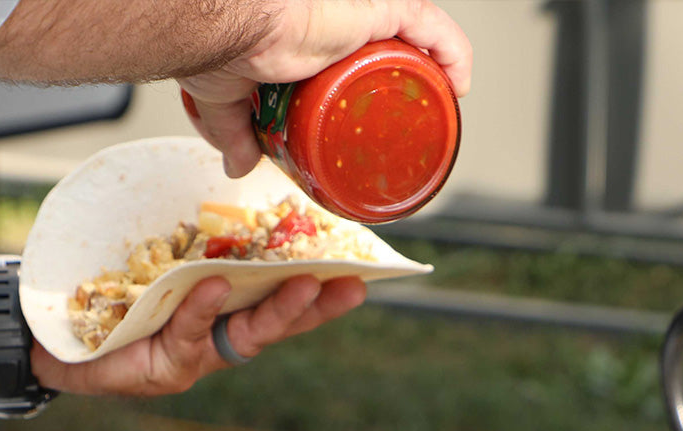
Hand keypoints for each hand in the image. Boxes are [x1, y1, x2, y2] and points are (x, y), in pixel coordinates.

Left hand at [33, 273, 365, 397]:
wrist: (44, 336)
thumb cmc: (102, 298)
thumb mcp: (155, 266)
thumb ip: (191, 248)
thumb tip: (230, 195)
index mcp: (222, 319)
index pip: (280, 306)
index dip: (320, 296)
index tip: (359, 276)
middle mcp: (214, 344)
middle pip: (275, 327)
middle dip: (313, 306)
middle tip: (346, 284)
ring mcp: (191, 360)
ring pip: (242, 337)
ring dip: (275, 311)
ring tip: (299, 284)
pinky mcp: (160, 370)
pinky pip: (186, 332)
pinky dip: (203, 308)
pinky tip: (215, 285)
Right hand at [179, 0, 471, 178]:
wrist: (225, 30)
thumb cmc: (221, 45)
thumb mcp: (228, 96)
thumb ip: (235, 130)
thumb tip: (237, 164)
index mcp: (309, 31)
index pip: (353, 46)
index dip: (370, 69)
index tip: (379, 104)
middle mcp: (338, 14)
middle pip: (386, 43)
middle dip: (406, 73)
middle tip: (412, 110)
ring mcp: (360, 10)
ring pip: (414, 33)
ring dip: (435, 64)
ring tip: (444, 98)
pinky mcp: (376, 8)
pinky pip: (430, 25)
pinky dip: (451, 51)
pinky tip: (461, 80)